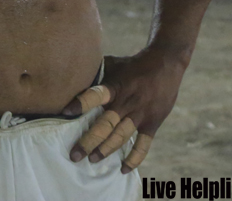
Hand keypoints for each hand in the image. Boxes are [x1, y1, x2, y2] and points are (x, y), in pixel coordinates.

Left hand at [63, 50, 187, 173]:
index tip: (65, 112)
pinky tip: (124, 169)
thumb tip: (71, 77)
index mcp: (115, 86)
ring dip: (106, 150)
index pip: (96, 94)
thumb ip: (95, 74)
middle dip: (89, 141)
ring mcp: (140, 114)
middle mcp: (127, 101)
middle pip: (106, 125)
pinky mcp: (152, 122)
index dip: (81, 103)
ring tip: (92, 160)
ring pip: (121, 136)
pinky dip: (135, 158)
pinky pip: (143, 144)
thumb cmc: (132, 64)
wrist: (166, 63)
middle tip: (75, 155)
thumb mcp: (113, 64)